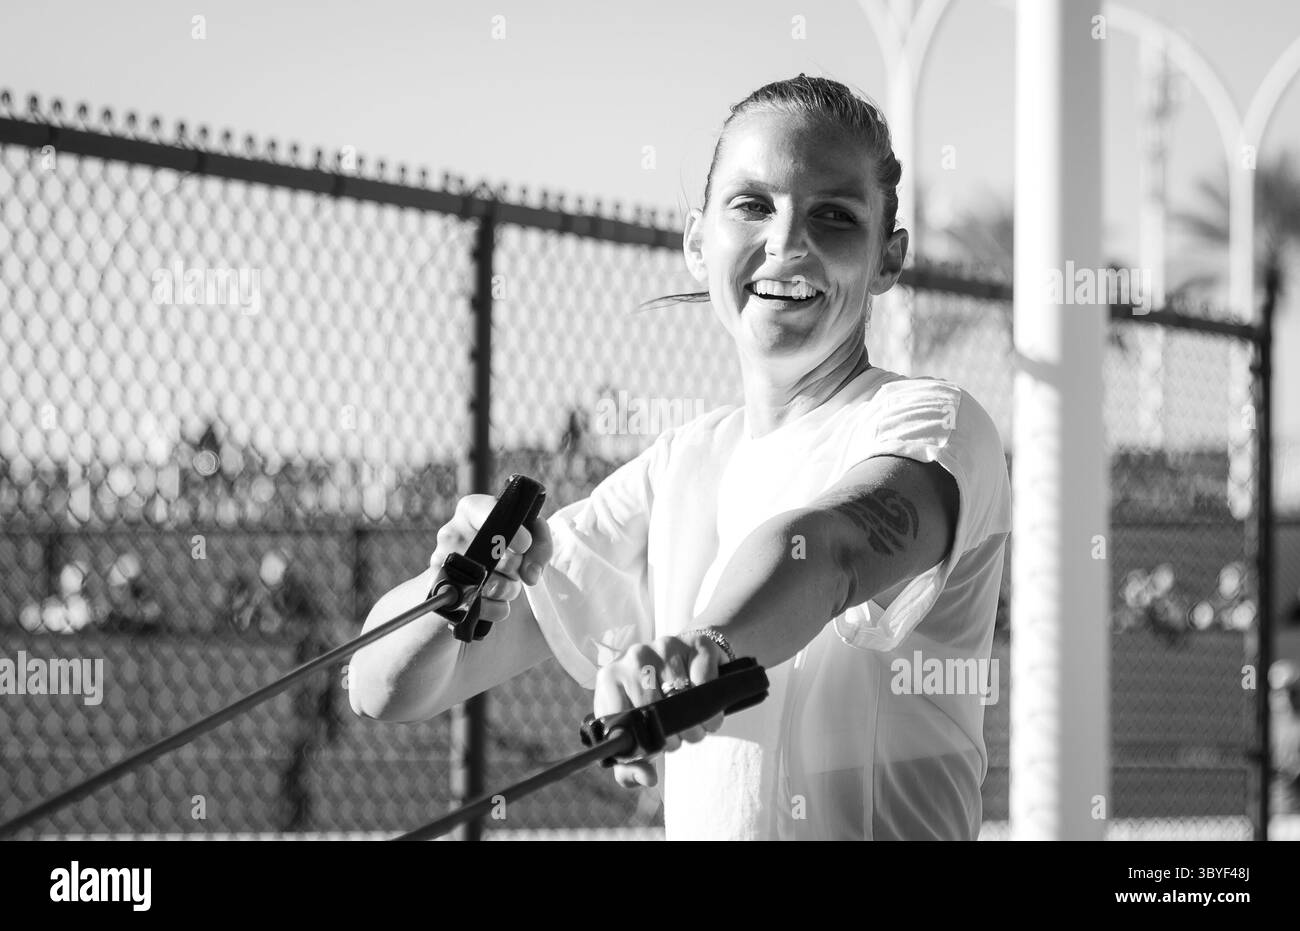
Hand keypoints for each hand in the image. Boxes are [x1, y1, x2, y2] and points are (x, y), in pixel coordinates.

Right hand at [429, 494, 552, 625]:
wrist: (463, 570)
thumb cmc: (499, 546)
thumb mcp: (524, 534)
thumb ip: (540, 544)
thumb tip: (531, 574)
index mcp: (470, 510)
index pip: (491, 515)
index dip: (514, 533)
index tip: (525, 545)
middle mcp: (451, 533)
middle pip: (501, 558)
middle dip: (517, 567)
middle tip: (514, 565)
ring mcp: (443, 564)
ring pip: (494, 586)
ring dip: (510, 588)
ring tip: (505, 581)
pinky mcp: (444, 593)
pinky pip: (484, 608)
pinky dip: (497, 608)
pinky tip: (494, 598)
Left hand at [593, 633, 726, 787]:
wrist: (685, 658)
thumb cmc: (653, 701)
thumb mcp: (636, 731)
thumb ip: (630, 766)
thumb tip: (647, 778)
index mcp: (610, 678)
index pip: (625, 720)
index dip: (644, 742)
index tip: (655, 750)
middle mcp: (634, 656)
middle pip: (657, 710)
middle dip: (673, 736)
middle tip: (678, 738)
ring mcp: (665, 646)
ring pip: (684, 699)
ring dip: (695, 725)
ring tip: (693, 725)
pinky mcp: (697, 643)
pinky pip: (706, 684)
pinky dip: (712, 708)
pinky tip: (707, 710)